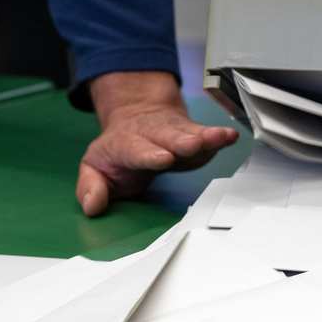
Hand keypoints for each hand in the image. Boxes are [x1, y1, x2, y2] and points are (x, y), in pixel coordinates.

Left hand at [76, 71, 238, 216]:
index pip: (137, 150)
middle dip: (182, 141)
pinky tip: (231, 137)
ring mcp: (174, 133)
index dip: (150, 154)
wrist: (136, 116)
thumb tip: (93, 205)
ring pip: (191, 133)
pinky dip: (219, 137)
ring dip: (206, 136)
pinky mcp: (193, 135)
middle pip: (168, 137)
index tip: (163, 159)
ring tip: (221, 137)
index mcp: (126, 144)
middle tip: (193, 145)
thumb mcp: (94, 167)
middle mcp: (153, 135)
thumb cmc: (118, 151)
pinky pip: (206, 136)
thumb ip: (90, 187)